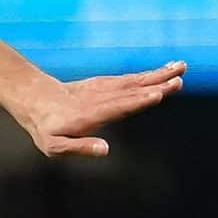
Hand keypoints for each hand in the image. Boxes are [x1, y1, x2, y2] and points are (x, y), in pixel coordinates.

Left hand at [14, 60, 184, 156]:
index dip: (137, 101)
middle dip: (156, 85)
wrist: (36, 99)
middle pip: (131, 91)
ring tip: (181, 67)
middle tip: (179, 80)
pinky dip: (148, 74)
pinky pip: (130, 79)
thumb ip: (78, 147)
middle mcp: (100, 99)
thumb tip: (105, 150)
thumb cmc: (46, 128)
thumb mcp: (54, 145)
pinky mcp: (106, 84)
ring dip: (158, 75)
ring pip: (134, 81)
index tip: (157, 94)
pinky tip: (165, 70)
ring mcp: (104, 89)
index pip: (118, 107)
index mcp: (89, 115)